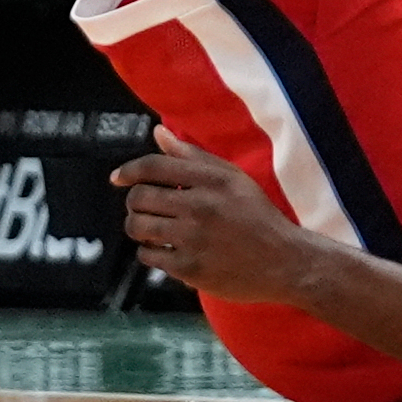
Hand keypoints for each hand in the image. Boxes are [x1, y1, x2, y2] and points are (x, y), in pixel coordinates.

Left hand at [112, 127, 318, 304]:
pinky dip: (150, 253)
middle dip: (135, 202)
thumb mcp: (232, 178)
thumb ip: (193, 156)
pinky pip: (149, 257)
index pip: (154, 167)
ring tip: (151, 229)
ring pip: (139, 228)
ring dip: (138, 227)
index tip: (118, 178)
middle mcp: (200, 207)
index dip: (129, 170)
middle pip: (140, 197)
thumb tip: (158, 133)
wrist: (283, 261)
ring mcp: (193, 239)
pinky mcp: (190, 269)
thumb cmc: (257, 215)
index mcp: (212, 180)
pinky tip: (164, 250)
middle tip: (143, 207)